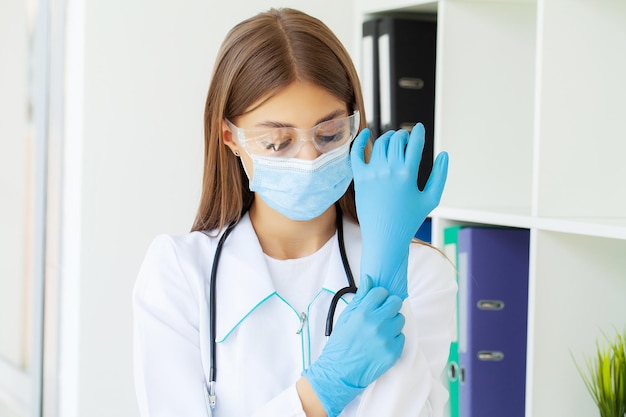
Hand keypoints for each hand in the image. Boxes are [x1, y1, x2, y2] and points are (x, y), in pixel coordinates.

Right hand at [302, 276, 404, 416]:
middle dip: (389, 306)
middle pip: (396, 303)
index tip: (377, 302)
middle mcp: (376, 324)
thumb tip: (369, 279)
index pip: (381, 292)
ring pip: (400, 319)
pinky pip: (401, 337)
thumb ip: (360, 298)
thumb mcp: (345, 317)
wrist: (340, 372)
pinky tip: (382, 343)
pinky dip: (394, 339)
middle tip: (382, 314)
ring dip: (393, 322)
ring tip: (381, 330)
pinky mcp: (393, 352)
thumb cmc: (341, 344)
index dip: (379, 296)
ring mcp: (386, 338)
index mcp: (363, 313)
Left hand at [350, 124, 447, 298]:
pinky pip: (356, 153)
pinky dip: (360, 141)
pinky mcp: (360, 179)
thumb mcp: (431, 198)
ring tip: (393, 140)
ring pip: (380, 144)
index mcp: (408, 174)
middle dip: (403, 135)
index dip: (418, 133)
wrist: (385, 238)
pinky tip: (365, 134)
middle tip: (405, 138)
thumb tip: (444, 154)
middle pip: (396, 140)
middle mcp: (389, 170)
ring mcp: (372, 173)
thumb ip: (440, 175)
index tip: (419, 129)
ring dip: (388, 137)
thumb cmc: (409, 220)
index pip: (414, 143)